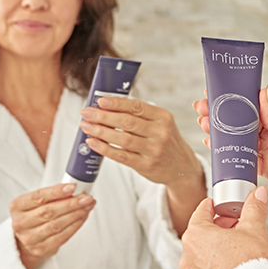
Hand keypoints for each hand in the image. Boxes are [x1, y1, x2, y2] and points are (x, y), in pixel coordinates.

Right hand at [9, 183, 94, 268]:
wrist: (25, 240)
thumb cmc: (34, 215)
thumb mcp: (36, 202)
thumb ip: (52, 195)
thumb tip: (75, 189)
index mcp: (18, 207)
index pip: (38, 197)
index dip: (56, 192)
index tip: (72, 187)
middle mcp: (21, 223)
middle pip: (49, 212)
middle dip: (72, 203)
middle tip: (87, 198)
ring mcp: (30, 238)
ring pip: (57, 225)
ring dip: (76, 214)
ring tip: (88, 206)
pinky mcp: (41, 249)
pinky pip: (62, 236)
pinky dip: (75, 225)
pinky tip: (83, 217)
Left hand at [79, 97, 205, 235]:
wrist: (181, 168)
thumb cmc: (166, 141)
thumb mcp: (161, 123)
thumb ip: (141, 115)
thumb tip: (109, 106)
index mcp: (163, 117)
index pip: (137, 106)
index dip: (117, 103)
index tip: (100, 100)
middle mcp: (160, 132)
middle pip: (127, 122)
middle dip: (103, 116)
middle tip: (86, 112)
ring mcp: (153, 149)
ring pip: (122, 138)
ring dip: (100, 131)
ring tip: (86, 126)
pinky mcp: (145, 165)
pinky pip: (121, 155)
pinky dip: (104, 148)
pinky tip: (93, 143)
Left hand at [179, 187, 267, 268]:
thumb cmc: (251, 263)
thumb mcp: (254, 227)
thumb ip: (254, 207)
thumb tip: (258, 194)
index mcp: (195, 235)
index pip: (201, 211)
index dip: (215, 205)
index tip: (224, 206)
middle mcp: (188, 256)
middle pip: (201, 231)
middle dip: (219, 225)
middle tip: (236, 224)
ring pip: (202, 251)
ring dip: (217, 244)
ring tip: (237, 243)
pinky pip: (206, 268)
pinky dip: (216, 262)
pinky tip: (233, 261)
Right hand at [194, 86, 267, 190]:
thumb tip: (261, 93)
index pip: (253, 101)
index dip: (234, 97)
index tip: (216, 92)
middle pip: (241, 119)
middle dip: (221, 113)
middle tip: (202, 109)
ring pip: (239, 137)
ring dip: (221, 132)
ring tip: (203, 126)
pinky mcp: (267, 165)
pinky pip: (244, 158)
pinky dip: (229, 153)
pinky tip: (215, 147)